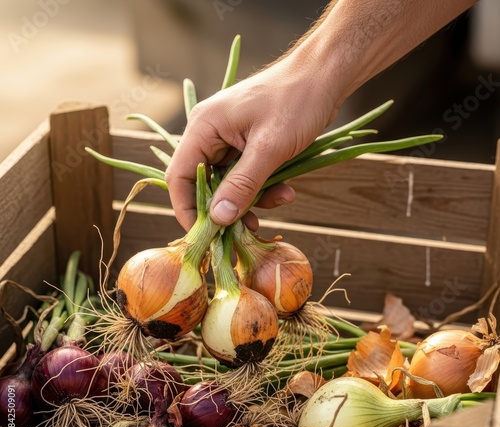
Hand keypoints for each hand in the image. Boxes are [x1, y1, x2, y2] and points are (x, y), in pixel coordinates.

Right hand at [165, 50, 338, 231]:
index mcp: (204, 127)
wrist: (325, 77)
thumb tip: (218, 219)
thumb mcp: (269, 147)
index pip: (179, 176)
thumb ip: (242, 184)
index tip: (205, 235)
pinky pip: (247, 178)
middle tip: (247, 228)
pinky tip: (286, 191)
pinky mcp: (248, 148)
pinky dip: (264, 189)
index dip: (187, 209)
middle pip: (204, 184)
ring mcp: (230, 142)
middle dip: (226, 208)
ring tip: (280, 200)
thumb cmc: (296, 101)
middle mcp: (211, 135)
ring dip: (251, 200)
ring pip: (229, 185)